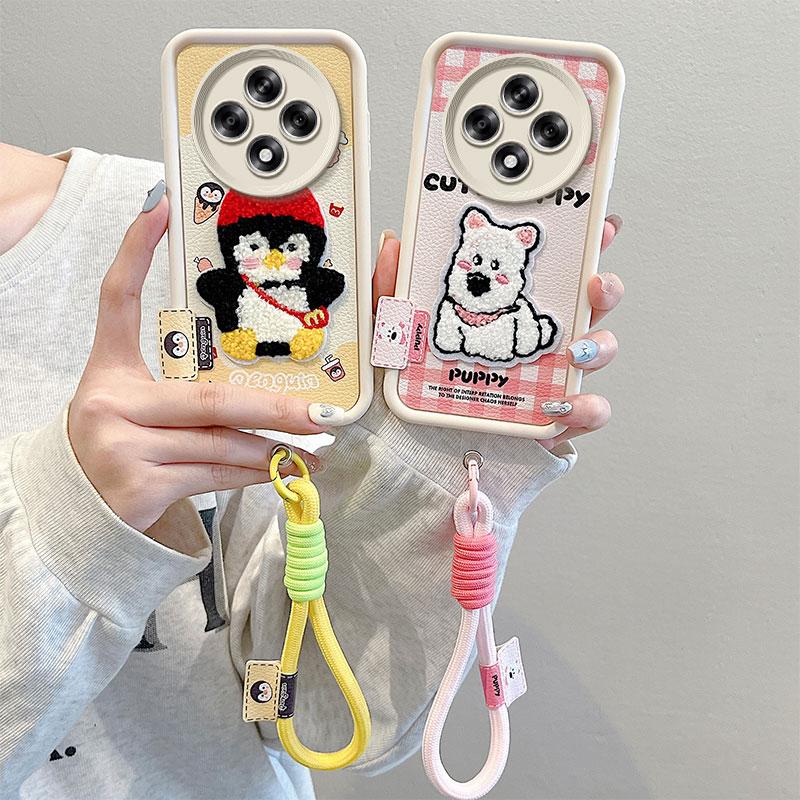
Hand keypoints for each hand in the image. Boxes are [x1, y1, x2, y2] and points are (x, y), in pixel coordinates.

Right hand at [69, 188, 323, 532]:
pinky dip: (250, 475)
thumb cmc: (117, 445)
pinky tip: (276, 472)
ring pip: (218, 443)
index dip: (135, 251)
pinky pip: (213, 477)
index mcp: (108, 370)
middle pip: (208, 397)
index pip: (118, 300)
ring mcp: (120, 446)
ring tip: (310, 451)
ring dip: (271, 449)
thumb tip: (261, 401)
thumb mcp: (139, 409)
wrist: (73, 510)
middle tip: (316, 414)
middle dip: (271, 408)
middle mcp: (110, 402)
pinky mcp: (136, 487)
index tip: (159, 208)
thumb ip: (188, 396)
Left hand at [371, 216, 624, 450]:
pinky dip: (585, 407)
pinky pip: (585, 411)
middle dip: (605, 288)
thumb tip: (393, 242)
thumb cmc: (413, 379)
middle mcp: (539, 336)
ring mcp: (550, 374)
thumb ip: (393, 287)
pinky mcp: (551, 416)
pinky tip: (562, 402)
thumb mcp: (397, 328)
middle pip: (591, 303)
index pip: (555, 268)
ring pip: (598, 352)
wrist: (412, 440)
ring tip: (577, 350)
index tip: (598, 226)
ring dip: (600, 346)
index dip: (584, 243)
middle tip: (594, 283)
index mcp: (510, 305)